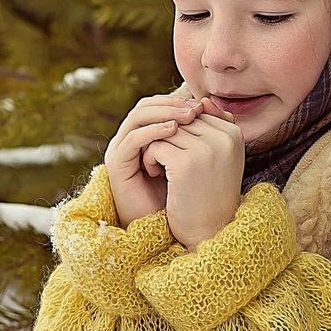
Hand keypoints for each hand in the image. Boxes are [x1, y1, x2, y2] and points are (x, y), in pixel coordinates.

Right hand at [103, 90, 202, 224]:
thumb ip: (198, 133)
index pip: (157, 105)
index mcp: (145, 135)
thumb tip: (213, 104)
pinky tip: (173, 131)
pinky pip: (133, 139)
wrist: (163, 228)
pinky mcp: (117, 163)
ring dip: (164, 113)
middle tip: (195, 107)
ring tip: (189, 116)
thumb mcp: (194, 159)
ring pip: (138, 117)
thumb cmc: (181, 195)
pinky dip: (153, 131)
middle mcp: (130, 139)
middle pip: (146, 106)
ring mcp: (121, 149)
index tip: (203, 104)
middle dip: (172, 104)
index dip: (178, 102)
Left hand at [143, 110, 244, 247]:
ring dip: (154, 147)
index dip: (179, 130)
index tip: (176, 151)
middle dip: (165, 136)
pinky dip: (149, 159)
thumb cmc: (210, 193)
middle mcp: (224, 138)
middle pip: (180, 119)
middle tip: (161, 159)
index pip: (196, 113)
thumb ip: (213, 128)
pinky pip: (155, 145)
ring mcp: (206, 150)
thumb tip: (203, 100)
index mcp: (234, 134)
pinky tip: (155, 175)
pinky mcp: (186, 164)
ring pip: (165, 129)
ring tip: (157, 167)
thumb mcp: (219, 158)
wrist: (208, 231)